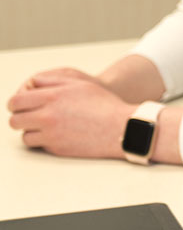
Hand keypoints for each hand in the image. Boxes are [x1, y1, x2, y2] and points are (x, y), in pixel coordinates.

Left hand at [7, 70, 132, 158]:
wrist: (120, 127)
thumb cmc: (104, 104)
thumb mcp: (79, 83)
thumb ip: (52, 81)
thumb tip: (32, 84)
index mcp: (52, 97)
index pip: (16, 101)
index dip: (16, 103)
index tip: (22, 104)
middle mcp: (48, 116)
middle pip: (15, 120)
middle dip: (21, 117)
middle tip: (31, 115)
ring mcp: (51, 135)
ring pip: (24, 135)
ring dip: (31, 130)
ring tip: (45, 125)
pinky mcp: (56, 148)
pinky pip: (39, 145)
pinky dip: (43, 140)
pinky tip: (56, 133)